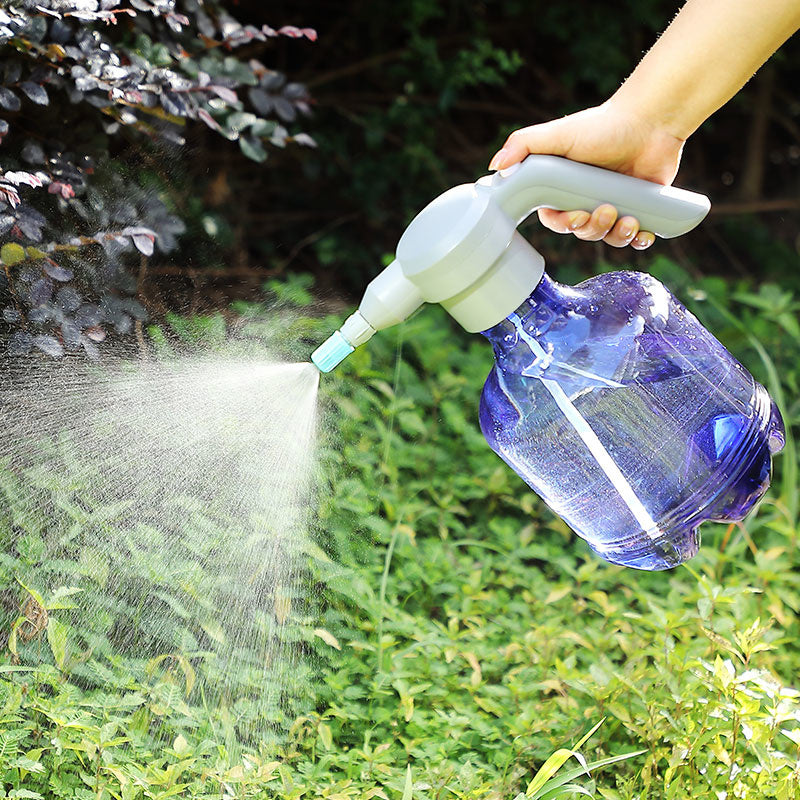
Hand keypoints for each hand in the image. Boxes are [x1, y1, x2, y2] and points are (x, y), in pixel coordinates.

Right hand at [488, 101, 685, 248]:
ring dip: (616, 237)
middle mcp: (589, 200)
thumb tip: (496, 167)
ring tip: (629, 219)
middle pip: (583, 232)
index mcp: (565, 189)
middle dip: (593, 229)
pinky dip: (639, 240)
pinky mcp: (643, 209)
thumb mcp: (557, 134)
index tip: (576, 217)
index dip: (564, 225)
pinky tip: (643, 232)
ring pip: (609, 238)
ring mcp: (616, 206)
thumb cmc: (603, 126)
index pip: (556, 220)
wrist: (651, 119)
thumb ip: (522, 145)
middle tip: (606, 211)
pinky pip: (638, 237)